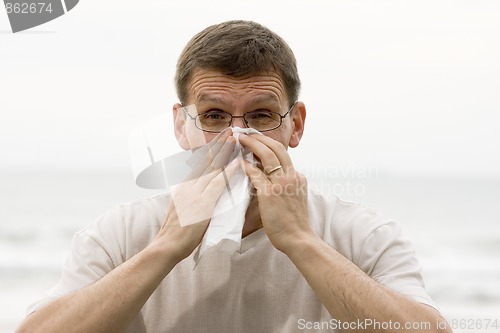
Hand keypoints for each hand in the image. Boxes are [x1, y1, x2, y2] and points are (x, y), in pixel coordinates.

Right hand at [153, 131, 239, 260]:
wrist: (167, 245)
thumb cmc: (175, 232)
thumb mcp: (181, 208)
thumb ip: (191, 198)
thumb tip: (200, 193)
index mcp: (184, 186)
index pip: (199, 164)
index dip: (211, 151)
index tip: (220, 140)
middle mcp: (188, 185)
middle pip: (205, 160)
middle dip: (218, 144)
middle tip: (230, 131)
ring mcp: (194, 193)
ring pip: (212, 167)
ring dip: (225, 152)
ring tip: (235, 139)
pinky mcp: (202, 203)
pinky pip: (217, 184)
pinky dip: (228, 172)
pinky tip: (237, 163)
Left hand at [238, 133, 313, 253]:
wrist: (299, 238)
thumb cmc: (294, 224)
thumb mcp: (296, 198)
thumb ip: (288, 186)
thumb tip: (273, 180)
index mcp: (297, 177)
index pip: (283, 154)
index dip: (269, 144)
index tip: (258, 140)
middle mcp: (291, 176)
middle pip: (276, 148)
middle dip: (260, 137)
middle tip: (246, 133)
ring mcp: (281, 183)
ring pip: (267, 155)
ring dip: (252, 144)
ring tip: (241, 139)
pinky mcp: (270, 193)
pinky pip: (255, 173)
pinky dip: (246, 165)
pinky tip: (238, 161)